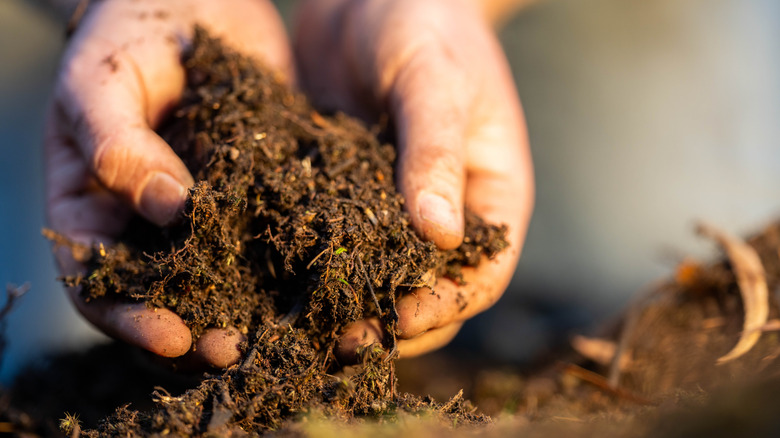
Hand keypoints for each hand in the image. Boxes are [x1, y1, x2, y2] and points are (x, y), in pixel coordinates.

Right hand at [45, 0, 291, 366]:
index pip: (98, 283)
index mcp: (92, 208)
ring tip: (284, 329)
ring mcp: (204, 212)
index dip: (130, 317)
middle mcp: (146, 223)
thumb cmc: (127, 33)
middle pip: (164, 295)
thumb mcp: (103, 81)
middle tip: (236, 349)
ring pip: (221, 275)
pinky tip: (321, 276)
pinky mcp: (256, 193)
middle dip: (197, 326)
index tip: (174, 336)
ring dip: (248, 307)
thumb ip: (117, 143)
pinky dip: (289, 262)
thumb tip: (165, 208)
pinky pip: (268, 234)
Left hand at [294, 0, 533, 358]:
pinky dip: (312, 265)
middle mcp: (446, 213)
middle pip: (430, 293)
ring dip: (347, 303)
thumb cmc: (423, 19)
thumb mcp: (434, 79)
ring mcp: (394, 208)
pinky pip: (336, 241)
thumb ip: (434, 151)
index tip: (391, 319)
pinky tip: (273, 278)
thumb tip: (440, 238)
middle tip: (336, 336)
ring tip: (301, 321)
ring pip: (380, 277)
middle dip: (389, 320)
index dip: (441, 306)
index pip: (481, 276)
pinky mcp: (347, 195)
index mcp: (491, 195)